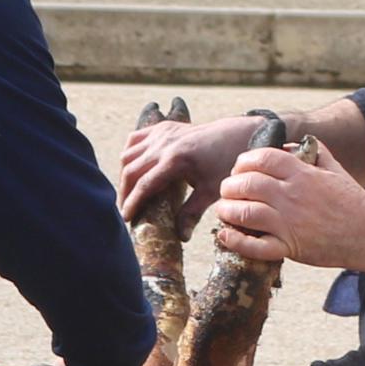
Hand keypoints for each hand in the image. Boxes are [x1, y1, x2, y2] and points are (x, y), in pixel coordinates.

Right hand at [118, 110, 277, 217]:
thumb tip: (181, 238)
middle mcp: (164, 144)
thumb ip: (192, 213)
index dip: (132, 203)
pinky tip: (133, 168)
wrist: (239, 136)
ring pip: (129, 154)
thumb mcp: (212, 191)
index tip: (126, 219)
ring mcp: (162, 133)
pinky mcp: (164, 127)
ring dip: (125, 173)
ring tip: (128, 192)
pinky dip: (130, 154)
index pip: (144, 185)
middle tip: (125, 210)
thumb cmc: (227, 164)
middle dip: (124, 192)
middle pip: (131, 170)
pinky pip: (136, 139)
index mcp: (176, 160)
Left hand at [211, 143, 364, 268]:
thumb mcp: (335, 168)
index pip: (262, 159)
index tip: (239, 169)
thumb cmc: (352, 201)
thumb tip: (289, 146)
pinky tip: (225, 235)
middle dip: (230, 186)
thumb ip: (313, 152)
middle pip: (247, 184)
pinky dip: (235, 241)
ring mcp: (290, 223)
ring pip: (246, 213)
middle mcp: (293, 196)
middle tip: (228, 191)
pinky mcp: (290, 248)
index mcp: (303, 174)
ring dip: (228, 210)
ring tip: (224, 210)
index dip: (244, 162)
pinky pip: (255, 246)